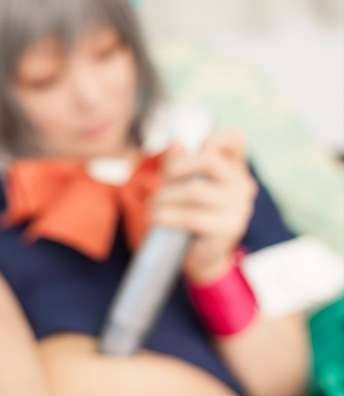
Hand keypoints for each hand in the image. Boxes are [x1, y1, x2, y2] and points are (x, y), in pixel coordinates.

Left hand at [151, 130, 257, 282]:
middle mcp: (242, 186)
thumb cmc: (193, 217)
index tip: (195, 146)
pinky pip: (191, 217)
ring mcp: (238, 208)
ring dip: (165, 197)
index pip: (235, 140)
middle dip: (177, 168)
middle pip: (209, 161)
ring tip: (153, 206)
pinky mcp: (227, 229)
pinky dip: (168, 216)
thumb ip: (182, 165)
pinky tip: (156, 219)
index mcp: (235, 170)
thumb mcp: (186, 187)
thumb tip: (177, 143)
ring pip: (195, 190)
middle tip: (161, 182)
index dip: (215, 137)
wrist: (203, 258)